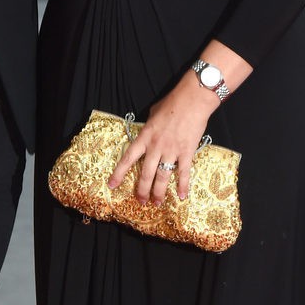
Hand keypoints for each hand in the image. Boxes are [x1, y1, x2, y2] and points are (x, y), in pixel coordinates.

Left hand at [108, 80, 213, 204]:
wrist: (192, 100)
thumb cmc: (172, 103)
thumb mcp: (152, 114)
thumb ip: (148, 126)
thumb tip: (147, 132)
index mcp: (145, 137)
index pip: (128, 158)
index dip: (119, 173)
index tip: (112, 185)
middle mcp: (155, 147)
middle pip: (146, 174)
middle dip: (142, 190)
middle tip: (141, 202)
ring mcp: (171, 151)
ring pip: (162, 177)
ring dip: (159, 192)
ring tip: (157, 203)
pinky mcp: (186, 152)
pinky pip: (184, 172)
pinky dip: (183, 185)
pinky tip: (181, 196)